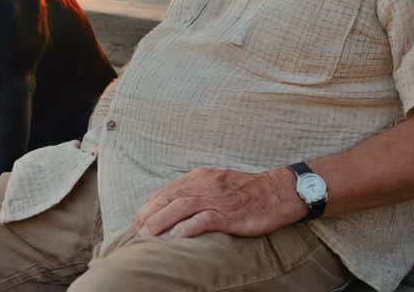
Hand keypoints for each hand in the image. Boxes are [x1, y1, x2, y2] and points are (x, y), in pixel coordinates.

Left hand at [131, 166, 306, 238]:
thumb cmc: (247, 191)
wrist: (276, 191)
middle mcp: (205, 185)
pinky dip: (187, 228)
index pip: (168, 190)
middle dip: (149, 214)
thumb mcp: (217, 182)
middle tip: (136, 230)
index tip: (138, 219)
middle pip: (169, 198)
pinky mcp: (228, 214)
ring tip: (147, 235)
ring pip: (180, 208)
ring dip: (160, 221)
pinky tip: (175, 238)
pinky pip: (203, 220)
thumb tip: (175, 204)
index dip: (150, 205)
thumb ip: (197, 190)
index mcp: (201, 177)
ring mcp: (216, 198)